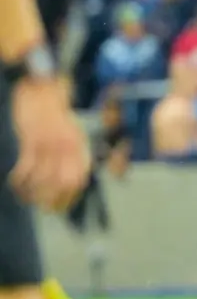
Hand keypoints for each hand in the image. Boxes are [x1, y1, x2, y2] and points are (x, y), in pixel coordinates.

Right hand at [10, 78, 90, 210]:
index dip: (71, 197)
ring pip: (43, 179)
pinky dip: (20, 180)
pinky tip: (16, 184)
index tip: (61, 207)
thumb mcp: (72, 133)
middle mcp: (67, 148)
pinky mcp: (31, 141)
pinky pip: (26, 168)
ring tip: (27, 198)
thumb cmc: (55, 114)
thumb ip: (73, 153)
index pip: (79, 180)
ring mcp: (49, 145)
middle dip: (53, 200)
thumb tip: (73, 178)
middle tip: (42, 208)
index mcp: (79, 147)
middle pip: (63, 184)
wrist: (41, 90)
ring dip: (33, 193)